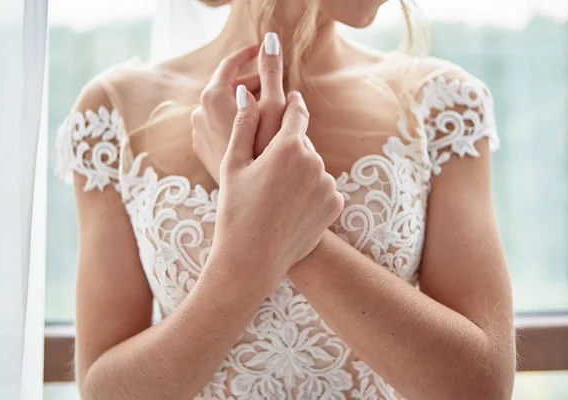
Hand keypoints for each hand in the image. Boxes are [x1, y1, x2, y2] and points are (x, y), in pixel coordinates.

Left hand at [191, 33, 286, 183]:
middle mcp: (198, 111)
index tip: (264, 52)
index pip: (230, 63)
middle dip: (252, 86)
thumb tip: (271, 40)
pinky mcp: (202, 149)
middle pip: (228, 88)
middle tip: (276, 90)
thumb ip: (271, 70)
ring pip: (224, 109)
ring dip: (246, 106)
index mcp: (212, 96)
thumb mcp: (274, 105)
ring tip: (269, 114)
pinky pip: (219, 126)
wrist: (250, 195)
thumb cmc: (265, 149)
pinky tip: (256, 134)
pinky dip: (237, 123)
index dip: (250, 55)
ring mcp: (197, 132)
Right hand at [210, 87, 343, 289]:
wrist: (253, 260)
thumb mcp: (233, 164)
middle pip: (303, 143)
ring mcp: (328, 185)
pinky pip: (322, 188)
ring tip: (276, 194)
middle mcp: (315, 162)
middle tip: (267, 168)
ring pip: (313, 167)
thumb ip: (243, 125)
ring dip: (299, 171)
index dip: (293, 103)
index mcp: (288, 147)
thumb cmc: (236, 210)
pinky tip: (289, 207)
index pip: (297, 112)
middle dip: (289, 148)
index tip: (292, 97)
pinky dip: (309, 192)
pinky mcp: (335, 205)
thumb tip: (246, 93)